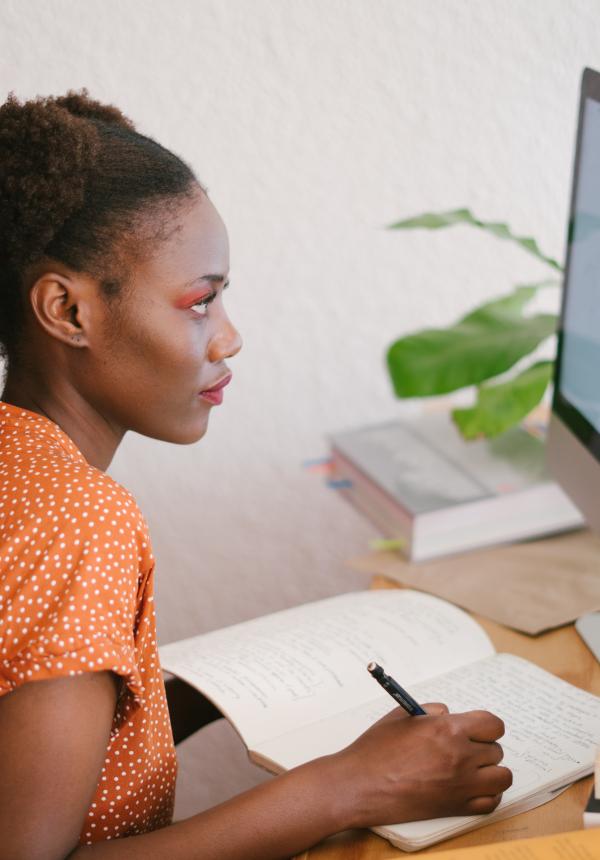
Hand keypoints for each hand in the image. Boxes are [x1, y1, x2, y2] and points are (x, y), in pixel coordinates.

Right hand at [330, 702, 512, 828]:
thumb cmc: (377, 749)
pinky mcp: (456, 808)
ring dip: (491, 770)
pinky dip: (488, 794)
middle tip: (465, 747)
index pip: (493, 724)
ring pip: (502, 776)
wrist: (361, 785)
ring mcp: (461, 785)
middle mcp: (460, 757)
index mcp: (448, 729)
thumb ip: (433, 711)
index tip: (477, 728)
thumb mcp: (403, 715)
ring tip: (474, 768)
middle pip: (496, 750)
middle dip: (482, 746)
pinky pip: (492, 802)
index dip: (486, 725)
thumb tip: (450, 714)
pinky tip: (474, 787)